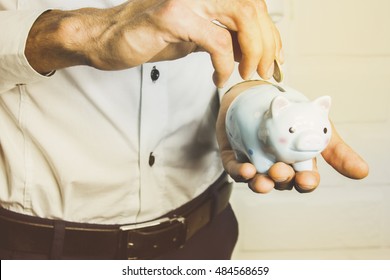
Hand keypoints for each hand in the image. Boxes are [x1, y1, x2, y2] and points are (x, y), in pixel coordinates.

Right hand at [25, 0, 281, 86]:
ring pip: (242, 17)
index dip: (269, 32)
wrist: (108, 38)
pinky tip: (220, 77)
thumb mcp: (194, 35)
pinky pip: (215, 42)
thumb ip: (222, 36)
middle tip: (262, 70)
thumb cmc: (149, 36)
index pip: (253, 4)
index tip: (273, 57)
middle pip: (253, 7)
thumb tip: (248, 49)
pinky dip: (225, 64)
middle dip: (266, 44)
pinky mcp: (173, 16)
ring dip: (252, 51)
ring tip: (246, 73)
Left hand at [216, 81, 368, 192]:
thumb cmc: (292, 115)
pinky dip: (240, 173)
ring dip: (260, 183)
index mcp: (299, 163)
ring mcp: (256, 164)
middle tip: (280, 171)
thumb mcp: (319, 128)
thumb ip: (338, 150)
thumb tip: (364, 172)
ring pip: (259, 180)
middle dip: (282, 179)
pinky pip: (236, 170)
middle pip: (281, 181)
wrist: (260, 95)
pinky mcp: (235, 159)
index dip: (306, 182)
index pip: (305, 179)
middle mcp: (278, 167)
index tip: (307, 179)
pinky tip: (245, 170)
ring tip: (260, 178)